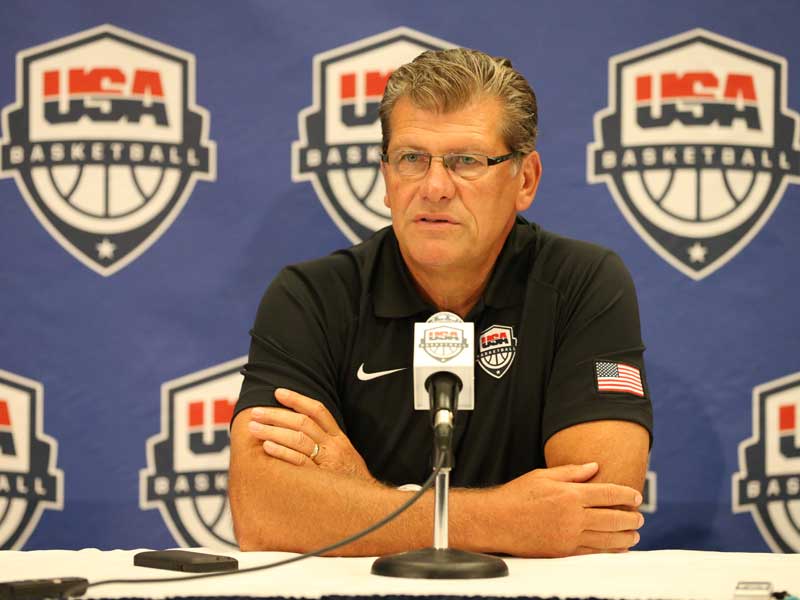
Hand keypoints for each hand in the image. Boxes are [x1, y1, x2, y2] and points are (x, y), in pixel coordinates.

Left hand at [247, 388, 373, 481]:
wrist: (369, 507)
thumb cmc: (351, 483)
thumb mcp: (344, 457)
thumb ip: (326, 444)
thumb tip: (299, 433)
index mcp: (339, 438)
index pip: (318, 411)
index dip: (297, 400)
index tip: (278, 393)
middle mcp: (334, 446)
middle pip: (303, 422)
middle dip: (277, 415)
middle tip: (256, 412)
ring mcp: (328, 462)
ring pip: (298, 439)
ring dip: (273, 431)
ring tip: (254, 427)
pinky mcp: (321, 479)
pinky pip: (299, 461)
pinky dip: (282, 452)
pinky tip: (266, 447)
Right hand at [488, 462, 643, 556]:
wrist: (496, 521)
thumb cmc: (516, 496)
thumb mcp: (542, 476)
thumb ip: (571, 472)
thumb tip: (594, 467)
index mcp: (569, 494)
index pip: (607, 493)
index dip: (626, 494)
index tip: (636, 496)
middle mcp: (572, 516)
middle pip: (612, 517)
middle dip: (630, 518)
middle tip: (639, 517)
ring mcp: (569, 536)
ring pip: (608, 538)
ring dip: (625, 536)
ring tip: (635, 534)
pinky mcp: (564, 552)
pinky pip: (594, 552)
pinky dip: (610, 551)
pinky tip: (618, 548)